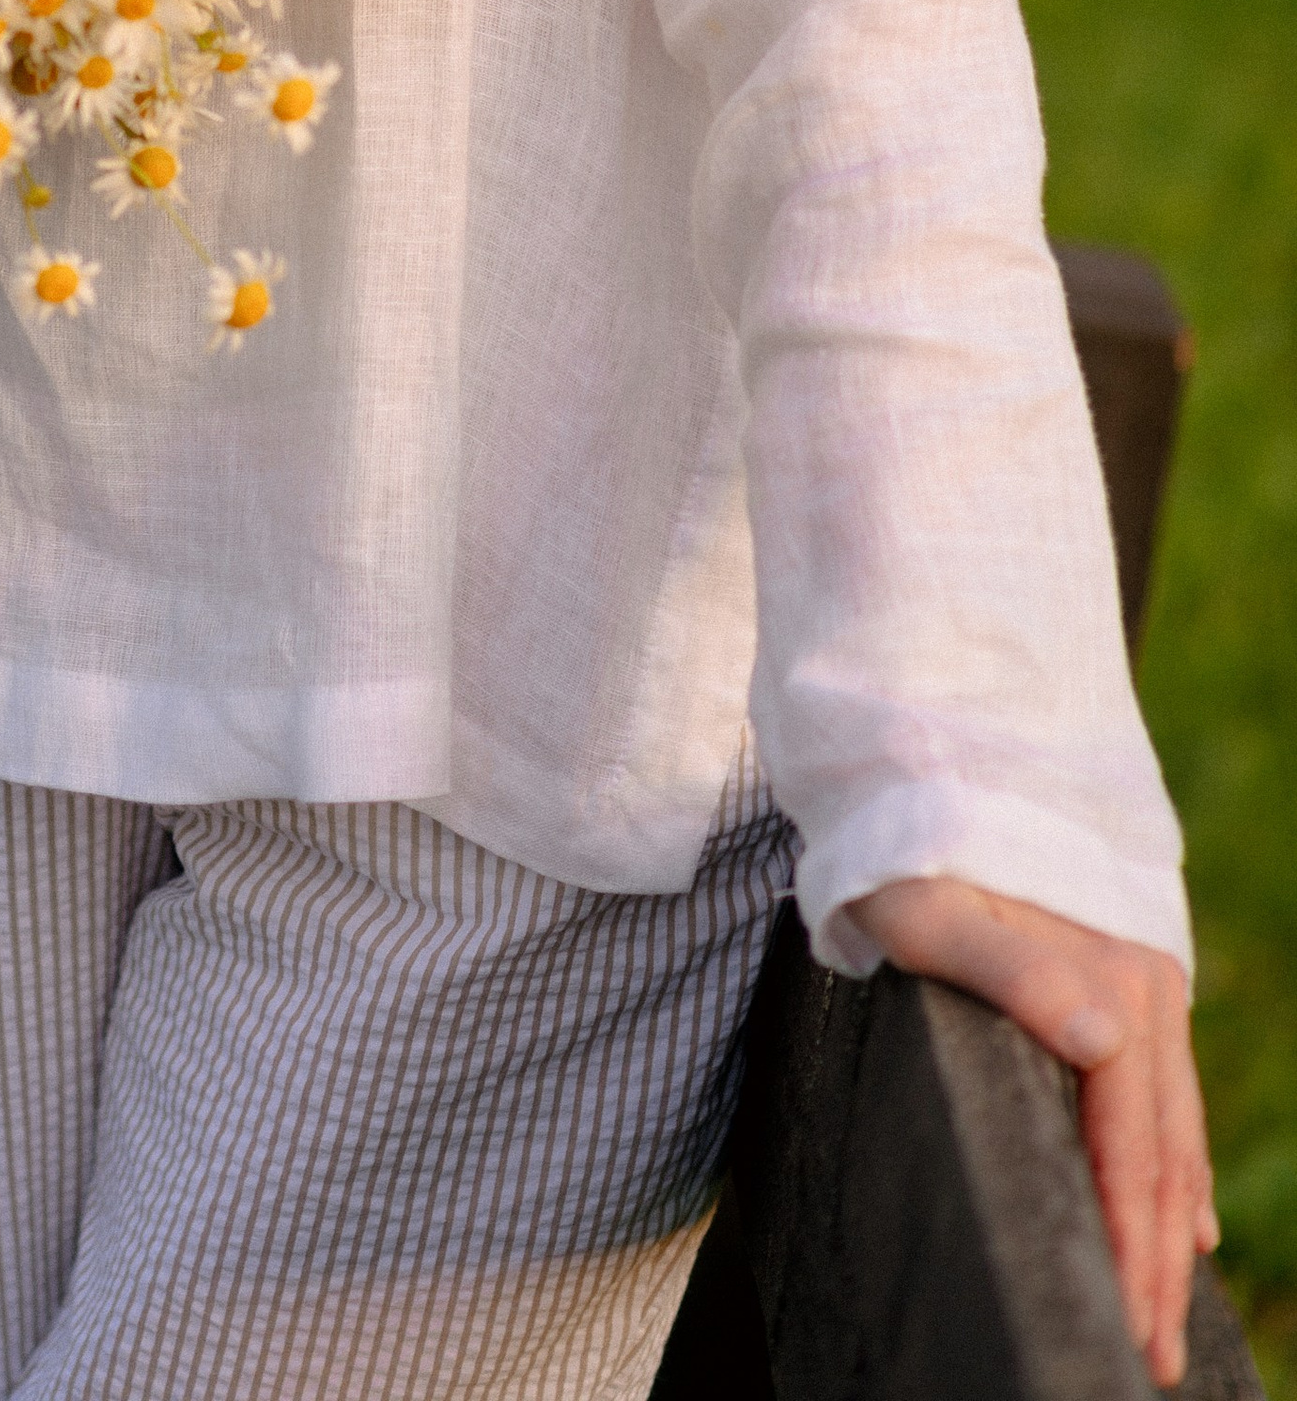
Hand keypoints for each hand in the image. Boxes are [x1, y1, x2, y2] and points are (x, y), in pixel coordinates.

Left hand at [847, 876, 1214, 1384]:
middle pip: (1162, 1150)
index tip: (1131, 1325)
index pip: (1130, 1145)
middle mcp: (1140, 987)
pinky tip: (1187, 1212)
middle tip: (1152, 1357)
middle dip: (1159, 1261)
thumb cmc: (906, 842)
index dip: (1133, 1241)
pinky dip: (1177, 1162)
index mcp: (1107, 982)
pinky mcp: (1124, 977)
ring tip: (1166, 1304)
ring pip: (1173, 1128)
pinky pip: (1164, 1093)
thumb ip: (1010, 972)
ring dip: (1173, 1223)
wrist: (923, 753)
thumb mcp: (929, 906)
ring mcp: (1140, 981)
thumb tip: (1104, 1043)